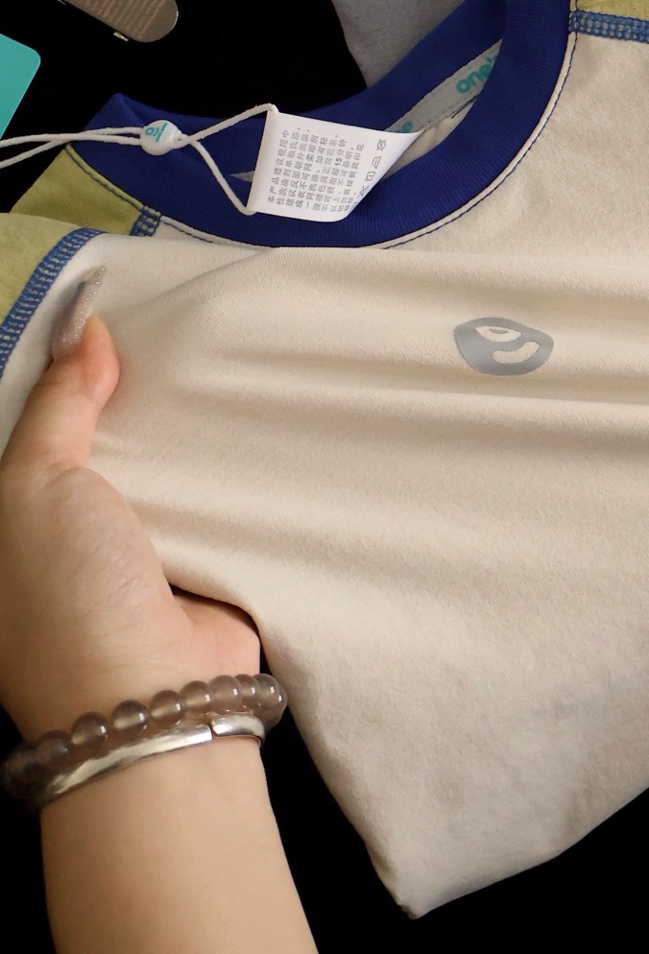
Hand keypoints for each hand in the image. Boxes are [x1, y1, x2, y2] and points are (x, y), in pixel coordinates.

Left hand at [0, 280, 257, 741]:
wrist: (156, 699)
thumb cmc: (69, 597)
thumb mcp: (33, 486)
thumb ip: (59, 405)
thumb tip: (85, 328)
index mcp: (13, 522)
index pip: (40, 427)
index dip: (68, 371)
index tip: (108, 312)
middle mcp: (69, 536)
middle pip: (104, 440)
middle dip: (135, 392)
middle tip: (181, 322)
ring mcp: (138, 552)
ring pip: (164, 465)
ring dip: (191, 429)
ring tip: (229, 356)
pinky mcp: (201, 564)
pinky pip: (215, 498)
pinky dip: (233, 468)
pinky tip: (259, 417)